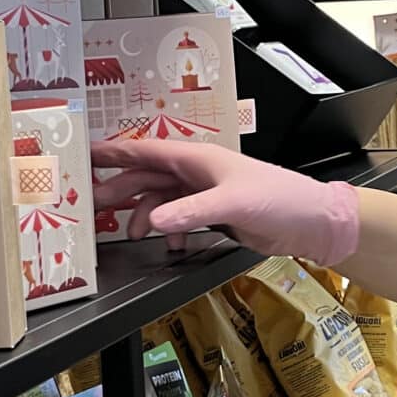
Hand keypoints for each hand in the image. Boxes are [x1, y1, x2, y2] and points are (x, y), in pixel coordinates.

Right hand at [90, 140, 360, 263]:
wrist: (311, 222)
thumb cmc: (280, 200)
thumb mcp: (233, 204)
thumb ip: (191, 212)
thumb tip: (153, 221)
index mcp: (198, 159)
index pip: (146, 152)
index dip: (114, 153)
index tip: (85, 156)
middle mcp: (197, 172)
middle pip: (147, 178)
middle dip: (119, 190)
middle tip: (90, 206)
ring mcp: (205, 193)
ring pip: (161, 200)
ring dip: (143, 216)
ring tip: (127, 234)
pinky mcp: (214, 213)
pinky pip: (179, 218)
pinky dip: (169, 230)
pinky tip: (169, 244)